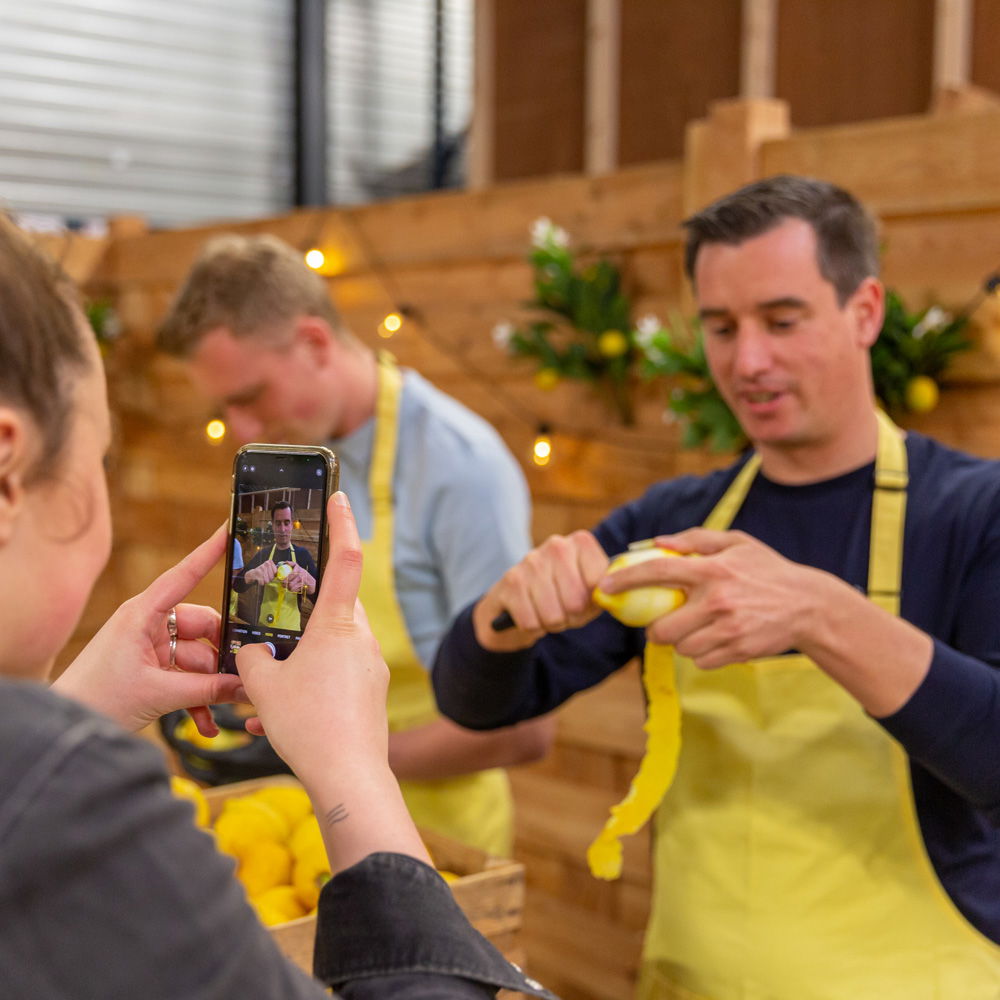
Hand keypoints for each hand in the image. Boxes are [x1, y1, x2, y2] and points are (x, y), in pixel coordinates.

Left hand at [53, 524, 247, 732]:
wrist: (63, 728)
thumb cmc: (96, 700)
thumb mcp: (159, 694)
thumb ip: (208, 690)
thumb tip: (246, 687)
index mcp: (142, 615)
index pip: (183, 576)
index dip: (208, 553)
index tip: (229, 530)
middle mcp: (148, 625)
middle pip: (203, 627)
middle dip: (221, 655)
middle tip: (243, 674)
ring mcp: (150, 647)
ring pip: (198, 658)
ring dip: (211, 686)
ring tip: (222, 709)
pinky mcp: (151, 669)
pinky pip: (186, 677)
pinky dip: (198, 698)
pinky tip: (207, 723)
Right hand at [236, 493, 429, 873]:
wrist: (350, 779)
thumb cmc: (308, 726)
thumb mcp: (262, 687)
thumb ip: (250, 659)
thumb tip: (251, 653)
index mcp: (338, 626)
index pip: (345, 559)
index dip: (342, 524)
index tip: (340, 497)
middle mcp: (361, 641)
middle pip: (332, 611)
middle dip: (301, 618)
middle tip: (275, 628)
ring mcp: (370, 669)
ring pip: (330, 650)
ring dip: (299, 665)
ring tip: (266, 699)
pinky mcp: (371, 696)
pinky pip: (337, 680)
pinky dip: (310, 691)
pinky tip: (280, 722)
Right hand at [246, 560, 277, 585]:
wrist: (251, 574)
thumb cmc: (262, 572)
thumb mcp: (269, 569)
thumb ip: (275, 571)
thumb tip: (282, 575)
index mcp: (269, 562)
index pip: (276, 572)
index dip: (273, 575)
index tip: (270, 574)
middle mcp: (265, 564)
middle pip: (272, 577)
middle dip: (269, 579)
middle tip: (265, 577)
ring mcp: (261, 568)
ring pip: (267, 580)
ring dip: (264, 581)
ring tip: (262, 578)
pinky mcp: (256, 574)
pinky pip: (262, 582)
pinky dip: (261, 583)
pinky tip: (259, 580)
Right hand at [472, 530, 608, 651]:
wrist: (518, 601)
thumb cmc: (563, 596)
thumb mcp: (590, 593)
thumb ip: (605, 592)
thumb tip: (605, 594)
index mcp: (581, 542)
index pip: (599, 582)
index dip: (593, 602)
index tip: (586, 600)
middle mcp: (557, 545)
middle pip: (576, 601)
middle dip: (572, 617)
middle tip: (565, 611)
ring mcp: (531, 561)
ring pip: (553, 614)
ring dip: (552, 624)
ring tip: (548, 612)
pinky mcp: (510, 581)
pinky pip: (530, 622)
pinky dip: (533, 628)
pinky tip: (531, 614)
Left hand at [597, 528, 822, 667]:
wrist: (809, 606)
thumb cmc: (767, 570)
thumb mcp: (737, 542)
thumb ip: (696, 538)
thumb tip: (658, 542)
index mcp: (713, 569)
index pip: (659, 572)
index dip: (627, 580)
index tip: (605, 586)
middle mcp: (717, 600)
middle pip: (662, 628)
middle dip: (657, 628)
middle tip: (666, 621)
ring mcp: (728, 629)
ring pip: (680, 648)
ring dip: (683, 641)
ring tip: (700, 627)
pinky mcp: (738, 651)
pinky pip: (701, 662)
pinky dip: (703, 654)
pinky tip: (718, 638)